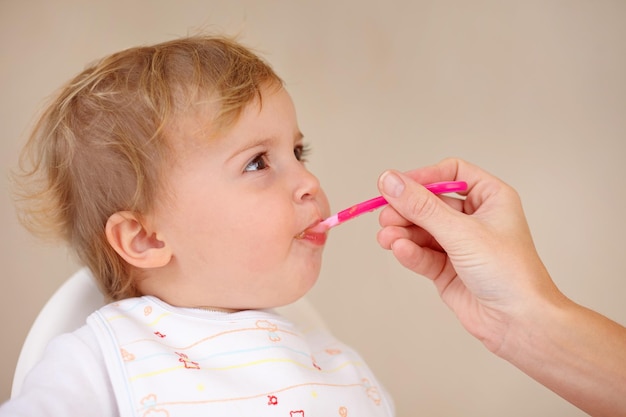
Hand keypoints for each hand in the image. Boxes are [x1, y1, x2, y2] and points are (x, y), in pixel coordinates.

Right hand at [376, 158, 561, 353]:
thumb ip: (422, 207)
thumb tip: (390, 181)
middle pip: (430, 203)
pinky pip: (422, 254)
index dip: (424, 177)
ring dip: (402, 233)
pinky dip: (409, 252)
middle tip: (385, 216)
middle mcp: (474, 218)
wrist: (520, 322)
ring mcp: (460, 245)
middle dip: (406, 210)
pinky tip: (399, 250)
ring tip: (387, 238)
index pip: (451, 173)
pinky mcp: (447, 270)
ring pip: (422, 230)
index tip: (398, 185)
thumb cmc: (509, 272)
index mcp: (490, 198)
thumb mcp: (462, 232)